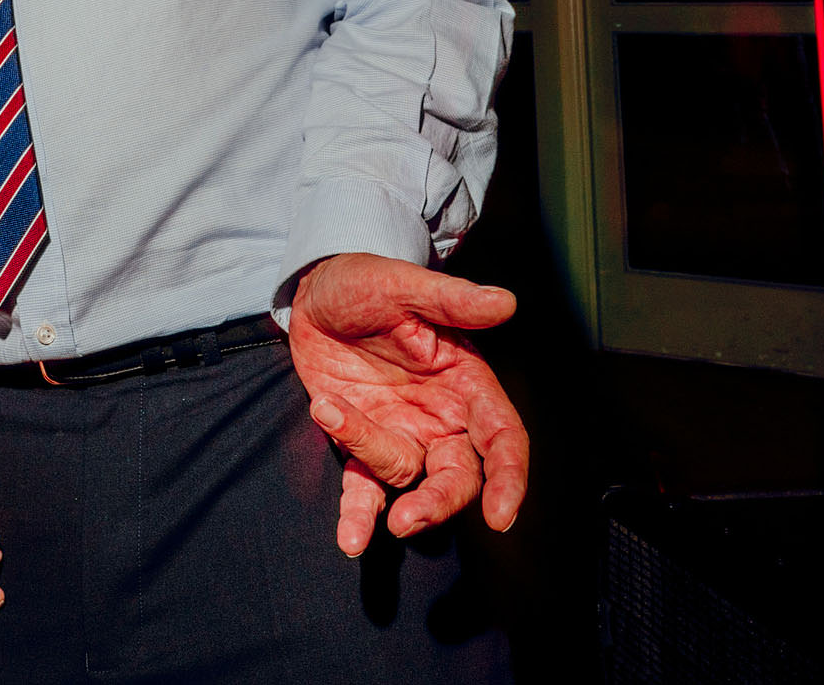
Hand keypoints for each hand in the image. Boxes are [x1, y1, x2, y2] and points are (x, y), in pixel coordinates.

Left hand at [287, 252, 528, 556]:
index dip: (508, 477)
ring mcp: (401, 431)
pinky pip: (364, 486)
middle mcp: (440, 415)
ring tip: (329, 411)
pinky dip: (358, 514)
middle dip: (439, 503)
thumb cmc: (366, 282)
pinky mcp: (360, 440)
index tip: (500, 514)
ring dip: (374, 466)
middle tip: (408, 520)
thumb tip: (503, 301)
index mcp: (466, 381)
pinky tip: (351, 541)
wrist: (314, 291)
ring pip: (406, 478)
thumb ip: (451, 300)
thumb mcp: (403, 284)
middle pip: (457, 475)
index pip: (502, 437)